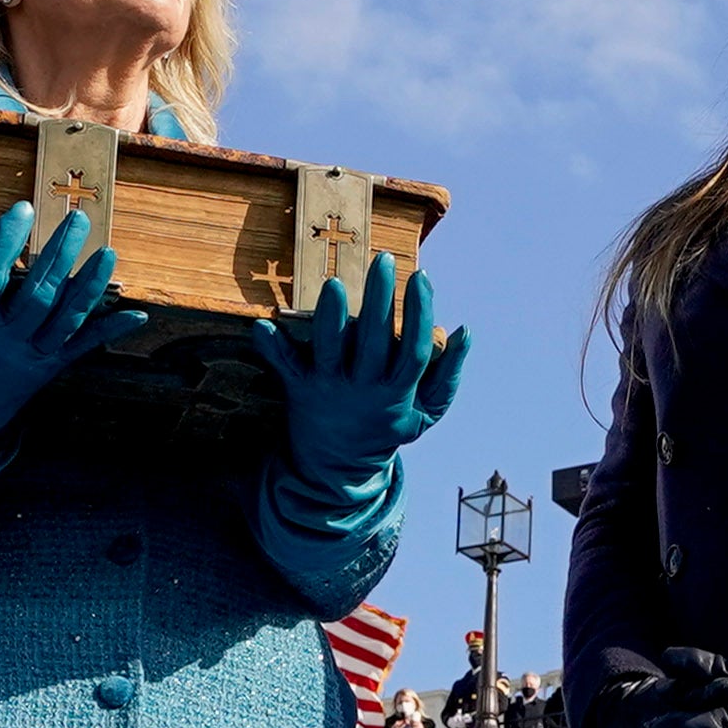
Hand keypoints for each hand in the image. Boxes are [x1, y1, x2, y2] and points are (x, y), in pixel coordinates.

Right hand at [0, 200, 133, 457]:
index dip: (6, 243)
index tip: (23, 209)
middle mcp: (6, 340)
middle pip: (38, 294)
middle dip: (59, 255)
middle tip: (77, 219)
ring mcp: (31, 356)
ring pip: (66, 319)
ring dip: (90, 286)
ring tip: (108, 252)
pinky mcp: (48, 369)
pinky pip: (82, 348)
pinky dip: (109, 331)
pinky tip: (137, 316)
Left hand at [246, 254, 466, 482]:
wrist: (340, 467)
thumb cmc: (389, 426)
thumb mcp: (427, 411)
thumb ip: (448, 373)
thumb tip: (463, 331)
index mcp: (398, 393)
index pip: (413, 349)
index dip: (419, 313)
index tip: (421, 277)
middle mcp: (365, 389)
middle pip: (374, 339)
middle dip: (381, 297)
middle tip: (384, 260)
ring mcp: (331, 388)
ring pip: (332, 349)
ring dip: (333, 317)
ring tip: (336, 283)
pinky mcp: (302, 389)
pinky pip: (287, 367)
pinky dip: (274, 348)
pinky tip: (264, 327)